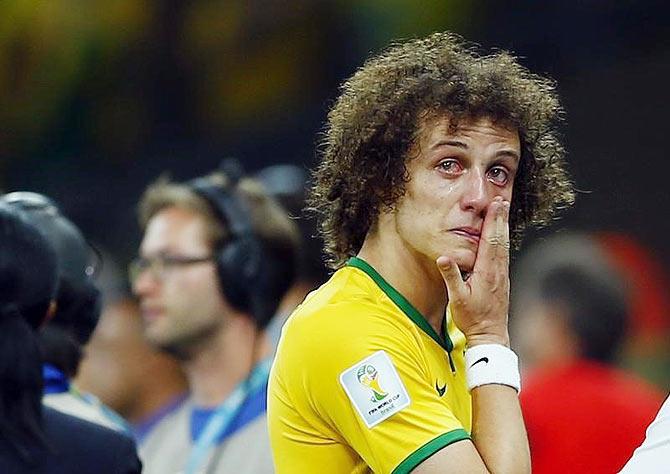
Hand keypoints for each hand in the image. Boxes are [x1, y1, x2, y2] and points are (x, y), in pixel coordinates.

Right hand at [437, 197, 510, 346]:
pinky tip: (502, 237)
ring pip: (504, 245)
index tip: (495, 205)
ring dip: (503, 227)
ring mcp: (502, 275)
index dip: (493, 221)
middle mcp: (498, 270)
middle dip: (501, 218)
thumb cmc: (473, 319)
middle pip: (500, 239)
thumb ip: (451, 276)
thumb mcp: (457, 299)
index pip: (490, 240)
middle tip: (502, 200)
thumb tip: (443, 257)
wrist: (491, 335)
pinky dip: (503, 240)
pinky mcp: (502, 280)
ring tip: (504, 212)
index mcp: (486, 271)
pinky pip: (504, 254)